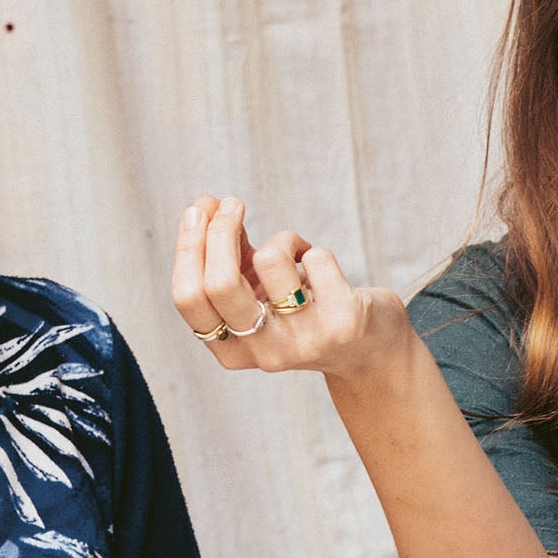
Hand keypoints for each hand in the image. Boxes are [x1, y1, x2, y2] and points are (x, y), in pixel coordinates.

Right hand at [170, 195, 403, 382]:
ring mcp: (304, 341)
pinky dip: (315, 250)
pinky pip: (316, 258)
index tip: (199, 211)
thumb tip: (203, 206)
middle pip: (220, 284)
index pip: (189, 299)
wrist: (368, 350)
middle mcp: (264, 353)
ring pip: (270, 261)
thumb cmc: (304, 311)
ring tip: (295, 250)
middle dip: (220, 230)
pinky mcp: (342, 323)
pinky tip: (321, 267)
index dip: (188, 248)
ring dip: (282, 239)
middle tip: (233, 204)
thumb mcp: (258, 293)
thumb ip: (228, 256)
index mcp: (232, 351)